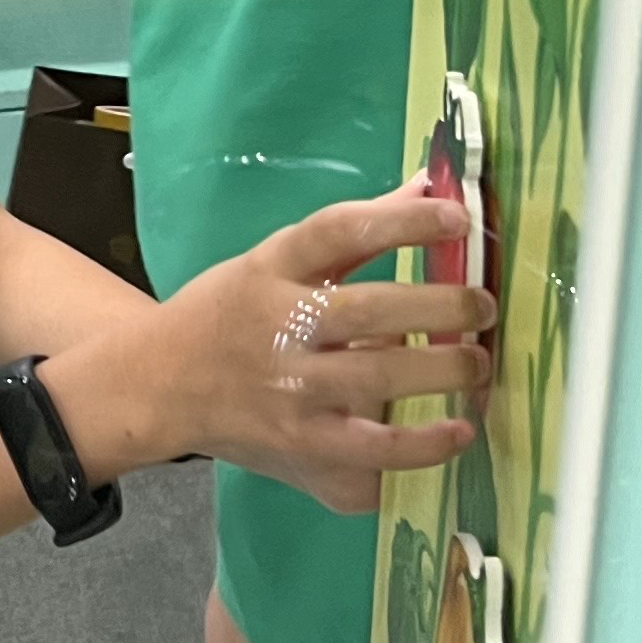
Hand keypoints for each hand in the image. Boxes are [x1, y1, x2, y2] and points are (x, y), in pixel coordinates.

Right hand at [45, 182, 491, 515]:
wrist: (158, 384)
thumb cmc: (231, 314)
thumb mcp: (277, 259)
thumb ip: (356, 232)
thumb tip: (431, 189)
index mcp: (272, 269)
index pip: (339, 232)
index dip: (402, 221)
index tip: (458, 214)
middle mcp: (279, 328)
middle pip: (373, 309)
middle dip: (445, 307)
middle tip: (483, 306)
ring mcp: (290, 393)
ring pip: (381, 379)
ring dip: (447, 371)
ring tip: (480, 363)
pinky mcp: (300, 447)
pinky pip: (375, 452)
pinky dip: (424, 444)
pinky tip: (459, 429)